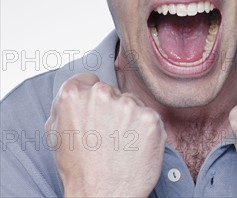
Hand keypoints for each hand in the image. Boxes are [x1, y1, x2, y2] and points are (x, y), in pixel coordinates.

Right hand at [44, 73, 166, 197]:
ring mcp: (128, 104)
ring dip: (129, 119)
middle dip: (111, 108)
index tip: (94, 114)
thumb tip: (76, 89)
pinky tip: (134, 147)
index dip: (91, 98)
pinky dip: (145, 130)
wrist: (102, 196)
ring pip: (132, 103)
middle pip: (112, 91)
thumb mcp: (56, 134)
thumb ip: (64, 105)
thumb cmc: (78, 169)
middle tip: (106, 135)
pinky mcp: (150, 118)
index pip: (89, 80)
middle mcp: (101, 93)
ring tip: (120, 144)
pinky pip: (149, 116)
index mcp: (73, 94)